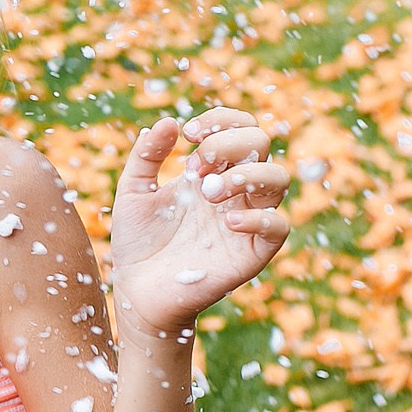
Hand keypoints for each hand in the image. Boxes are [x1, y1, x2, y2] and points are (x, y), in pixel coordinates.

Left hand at [109, 108, 289, 333]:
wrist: (137, 292)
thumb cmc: (137, 242)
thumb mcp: (132, 192)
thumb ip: (147, 156)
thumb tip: (169, 122)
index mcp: (211, 171)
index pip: (240, 128)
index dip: (222, 120)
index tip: (189, 133)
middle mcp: (234, 191)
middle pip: (260, 144)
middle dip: (229, 143)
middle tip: (195, 167)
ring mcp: (246, 220)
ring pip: (278, 179)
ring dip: (246, 174)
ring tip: (209, 192)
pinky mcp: (252, 253)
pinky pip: (278, 228)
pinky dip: (260, 218)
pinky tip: (225, 220)